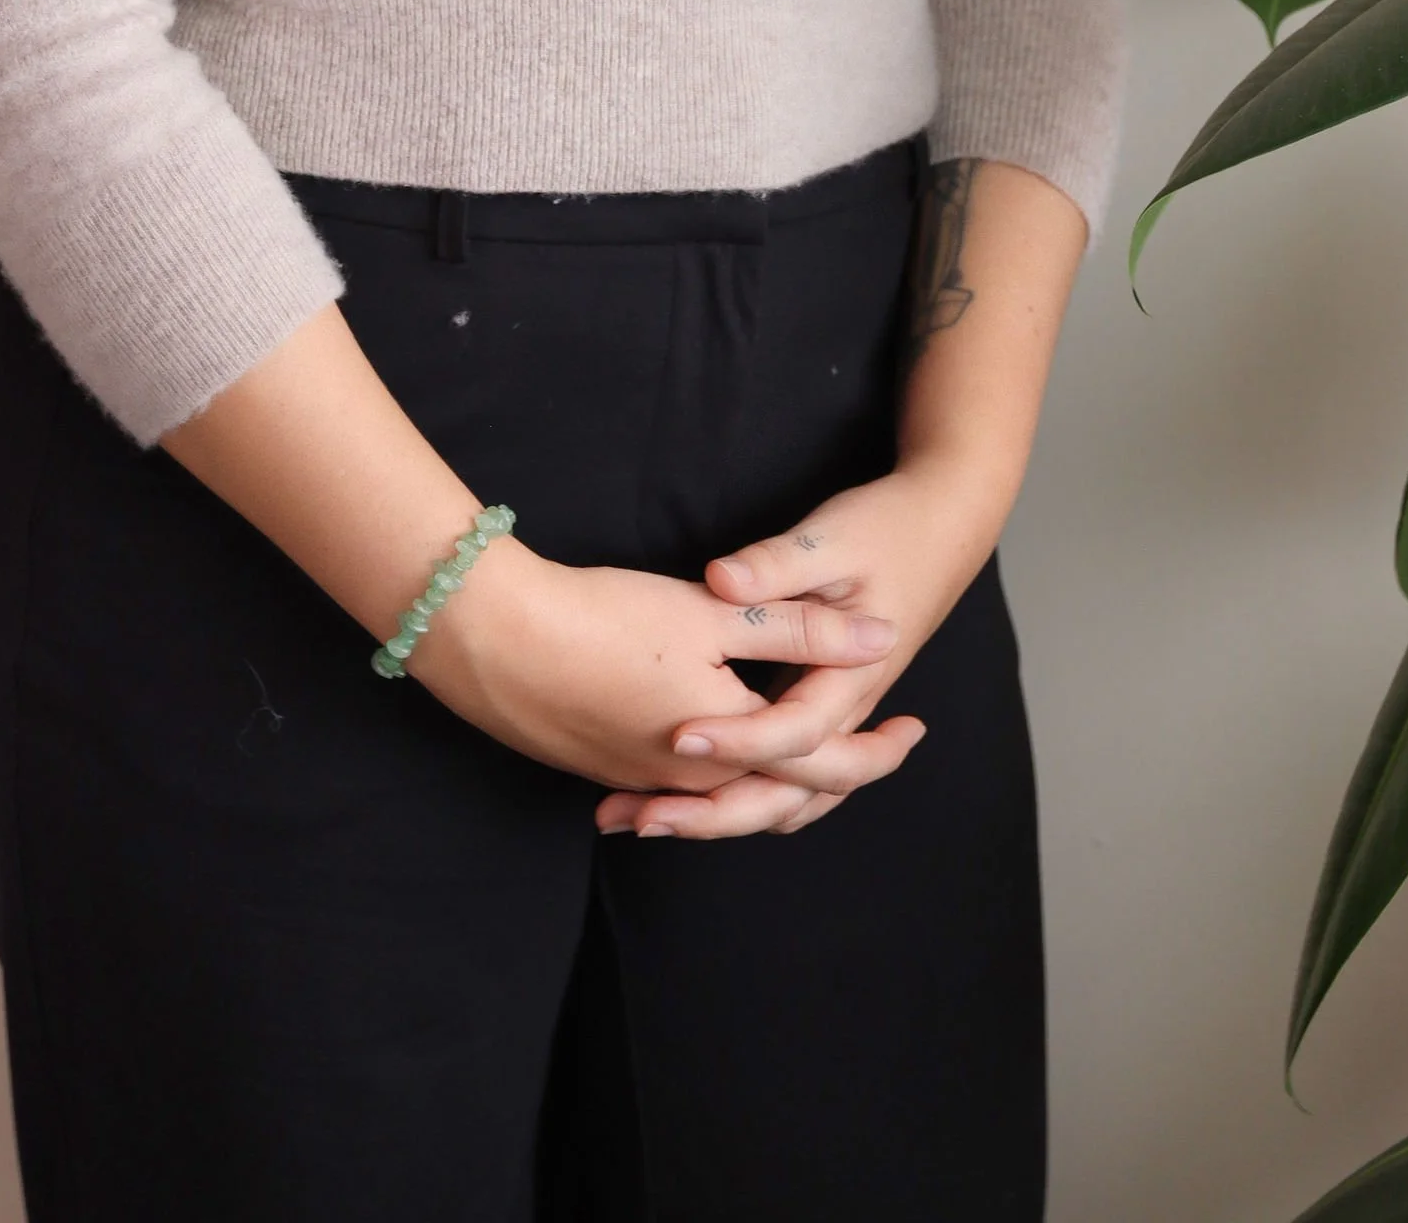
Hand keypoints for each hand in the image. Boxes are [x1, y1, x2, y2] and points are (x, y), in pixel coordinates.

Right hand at [411, 533, 900, 797]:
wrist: (492, 640)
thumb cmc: (605, 619)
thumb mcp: (715, 613)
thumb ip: (798, 630)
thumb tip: (882, 638)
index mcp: (732, 749)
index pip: (826, 765)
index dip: (876, 751)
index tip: (915, 730)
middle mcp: (691, 781)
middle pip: (780, 792)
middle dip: (835, 770)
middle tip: (881, 747)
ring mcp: (639, 780)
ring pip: (725, 794)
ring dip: (771, 777)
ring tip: (805, 756)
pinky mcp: (598, 765)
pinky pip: (674, 787)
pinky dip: (710, 779)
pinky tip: (707, 755)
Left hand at [591, 462, 1004, 841]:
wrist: (938, 533)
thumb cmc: (885, 531)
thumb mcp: (831, 538)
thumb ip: (776, 564)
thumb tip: (722, 581)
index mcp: (851, 676)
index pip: (794, 731)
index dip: (736, 740)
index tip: (678, 738)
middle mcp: (846, 711)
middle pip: (790, 794)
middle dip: (715, 813)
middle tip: (643, 819)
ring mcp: (836, 717)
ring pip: (789, 796)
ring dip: (722, 815)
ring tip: (647, 819)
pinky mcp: (821, 709)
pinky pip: (786, 776)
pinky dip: (741, 793)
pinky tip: (685, 790)